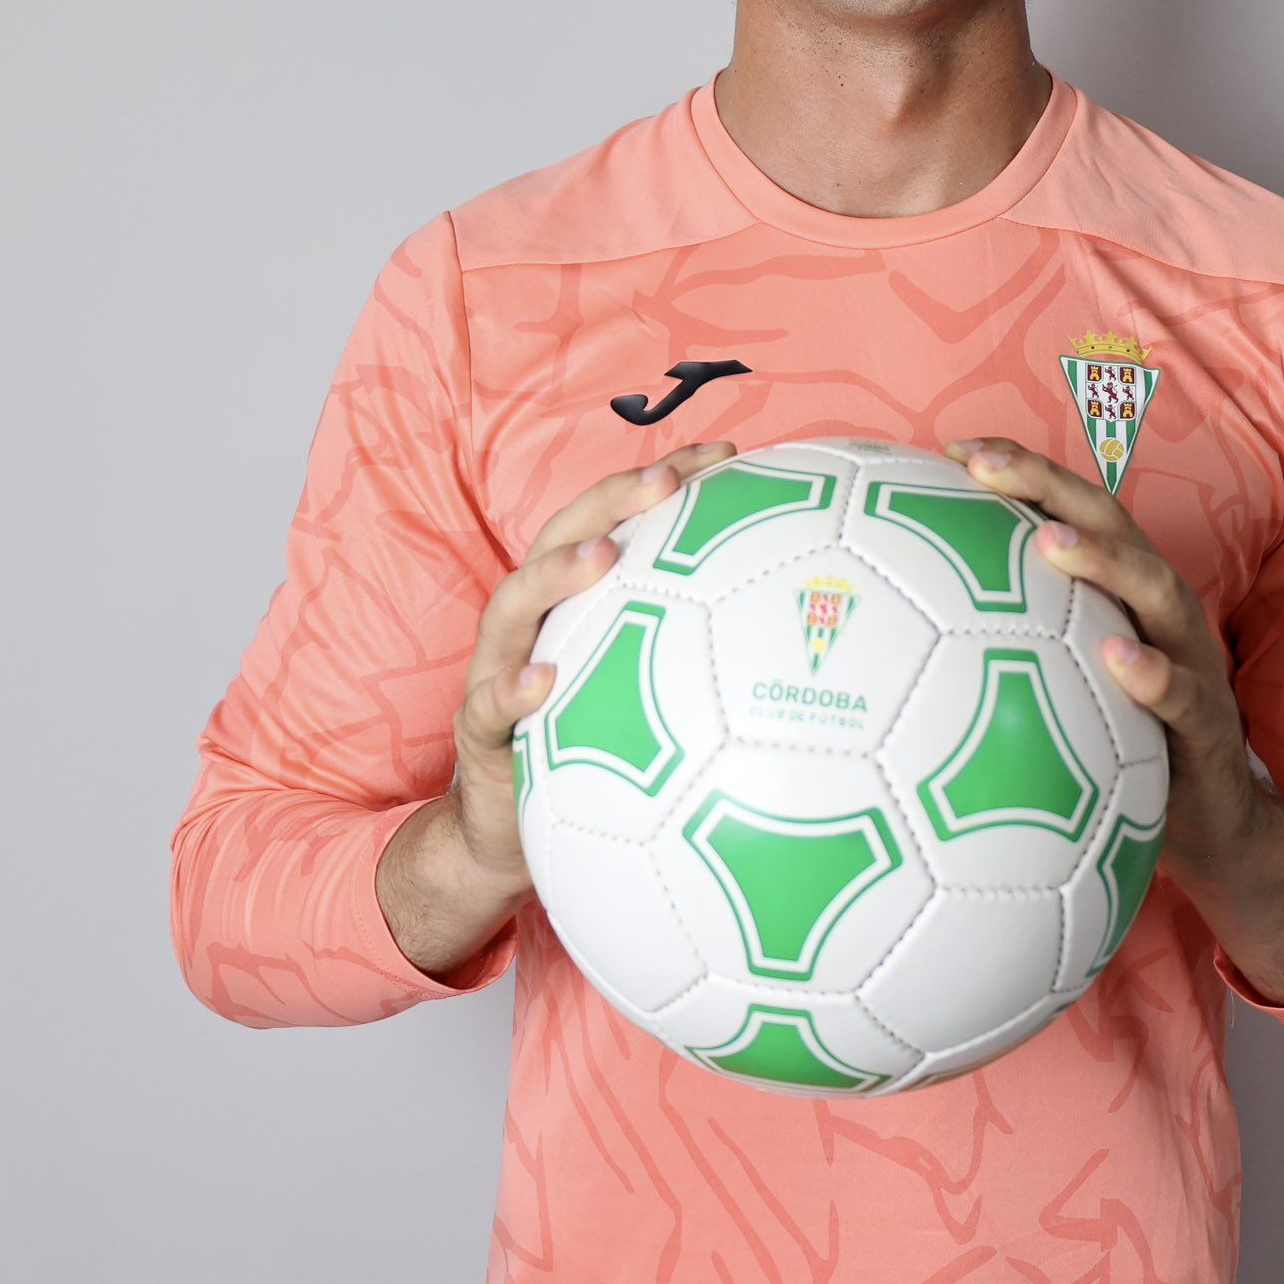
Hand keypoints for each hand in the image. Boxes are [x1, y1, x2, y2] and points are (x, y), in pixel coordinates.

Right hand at [449, 437, 737, 893]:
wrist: (511, 830)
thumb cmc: (593, 747)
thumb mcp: (646, 689)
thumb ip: (700, 647)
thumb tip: (803, 618)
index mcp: (576, 597)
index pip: (621, 517)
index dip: (669, 478)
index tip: (726, 454)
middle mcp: (534, 617)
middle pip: (563, 535)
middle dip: (613, 498)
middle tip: (666, 481)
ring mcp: (497, 665)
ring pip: (513, 604)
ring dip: (555, 573)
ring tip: (601, 559)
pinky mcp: (479, 727)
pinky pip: (489, 703)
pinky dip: (514, 687)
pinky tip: (546, 680)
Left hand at [941, 435, 1261, 874]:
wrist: (1213, 823)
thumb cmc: (1123, 740)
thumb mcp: (1067, 681)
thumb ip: (1014, 645)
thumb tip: (910, 630)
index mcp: (1120, 591)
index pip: (1071, 511)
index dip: (1021, 472)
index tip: (955, 450)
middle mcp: (1157, 609)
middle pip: (1111, 526)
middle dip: (1049, 486)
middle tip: (986, 468)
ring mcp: (1190, 660)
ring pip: (1157, 591)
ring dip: (1104, 561)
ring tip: (1049, 543)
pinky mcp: (1208, 724)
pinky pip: (1185, 695)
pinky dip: (1155, 672)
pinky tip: (1118, 658)